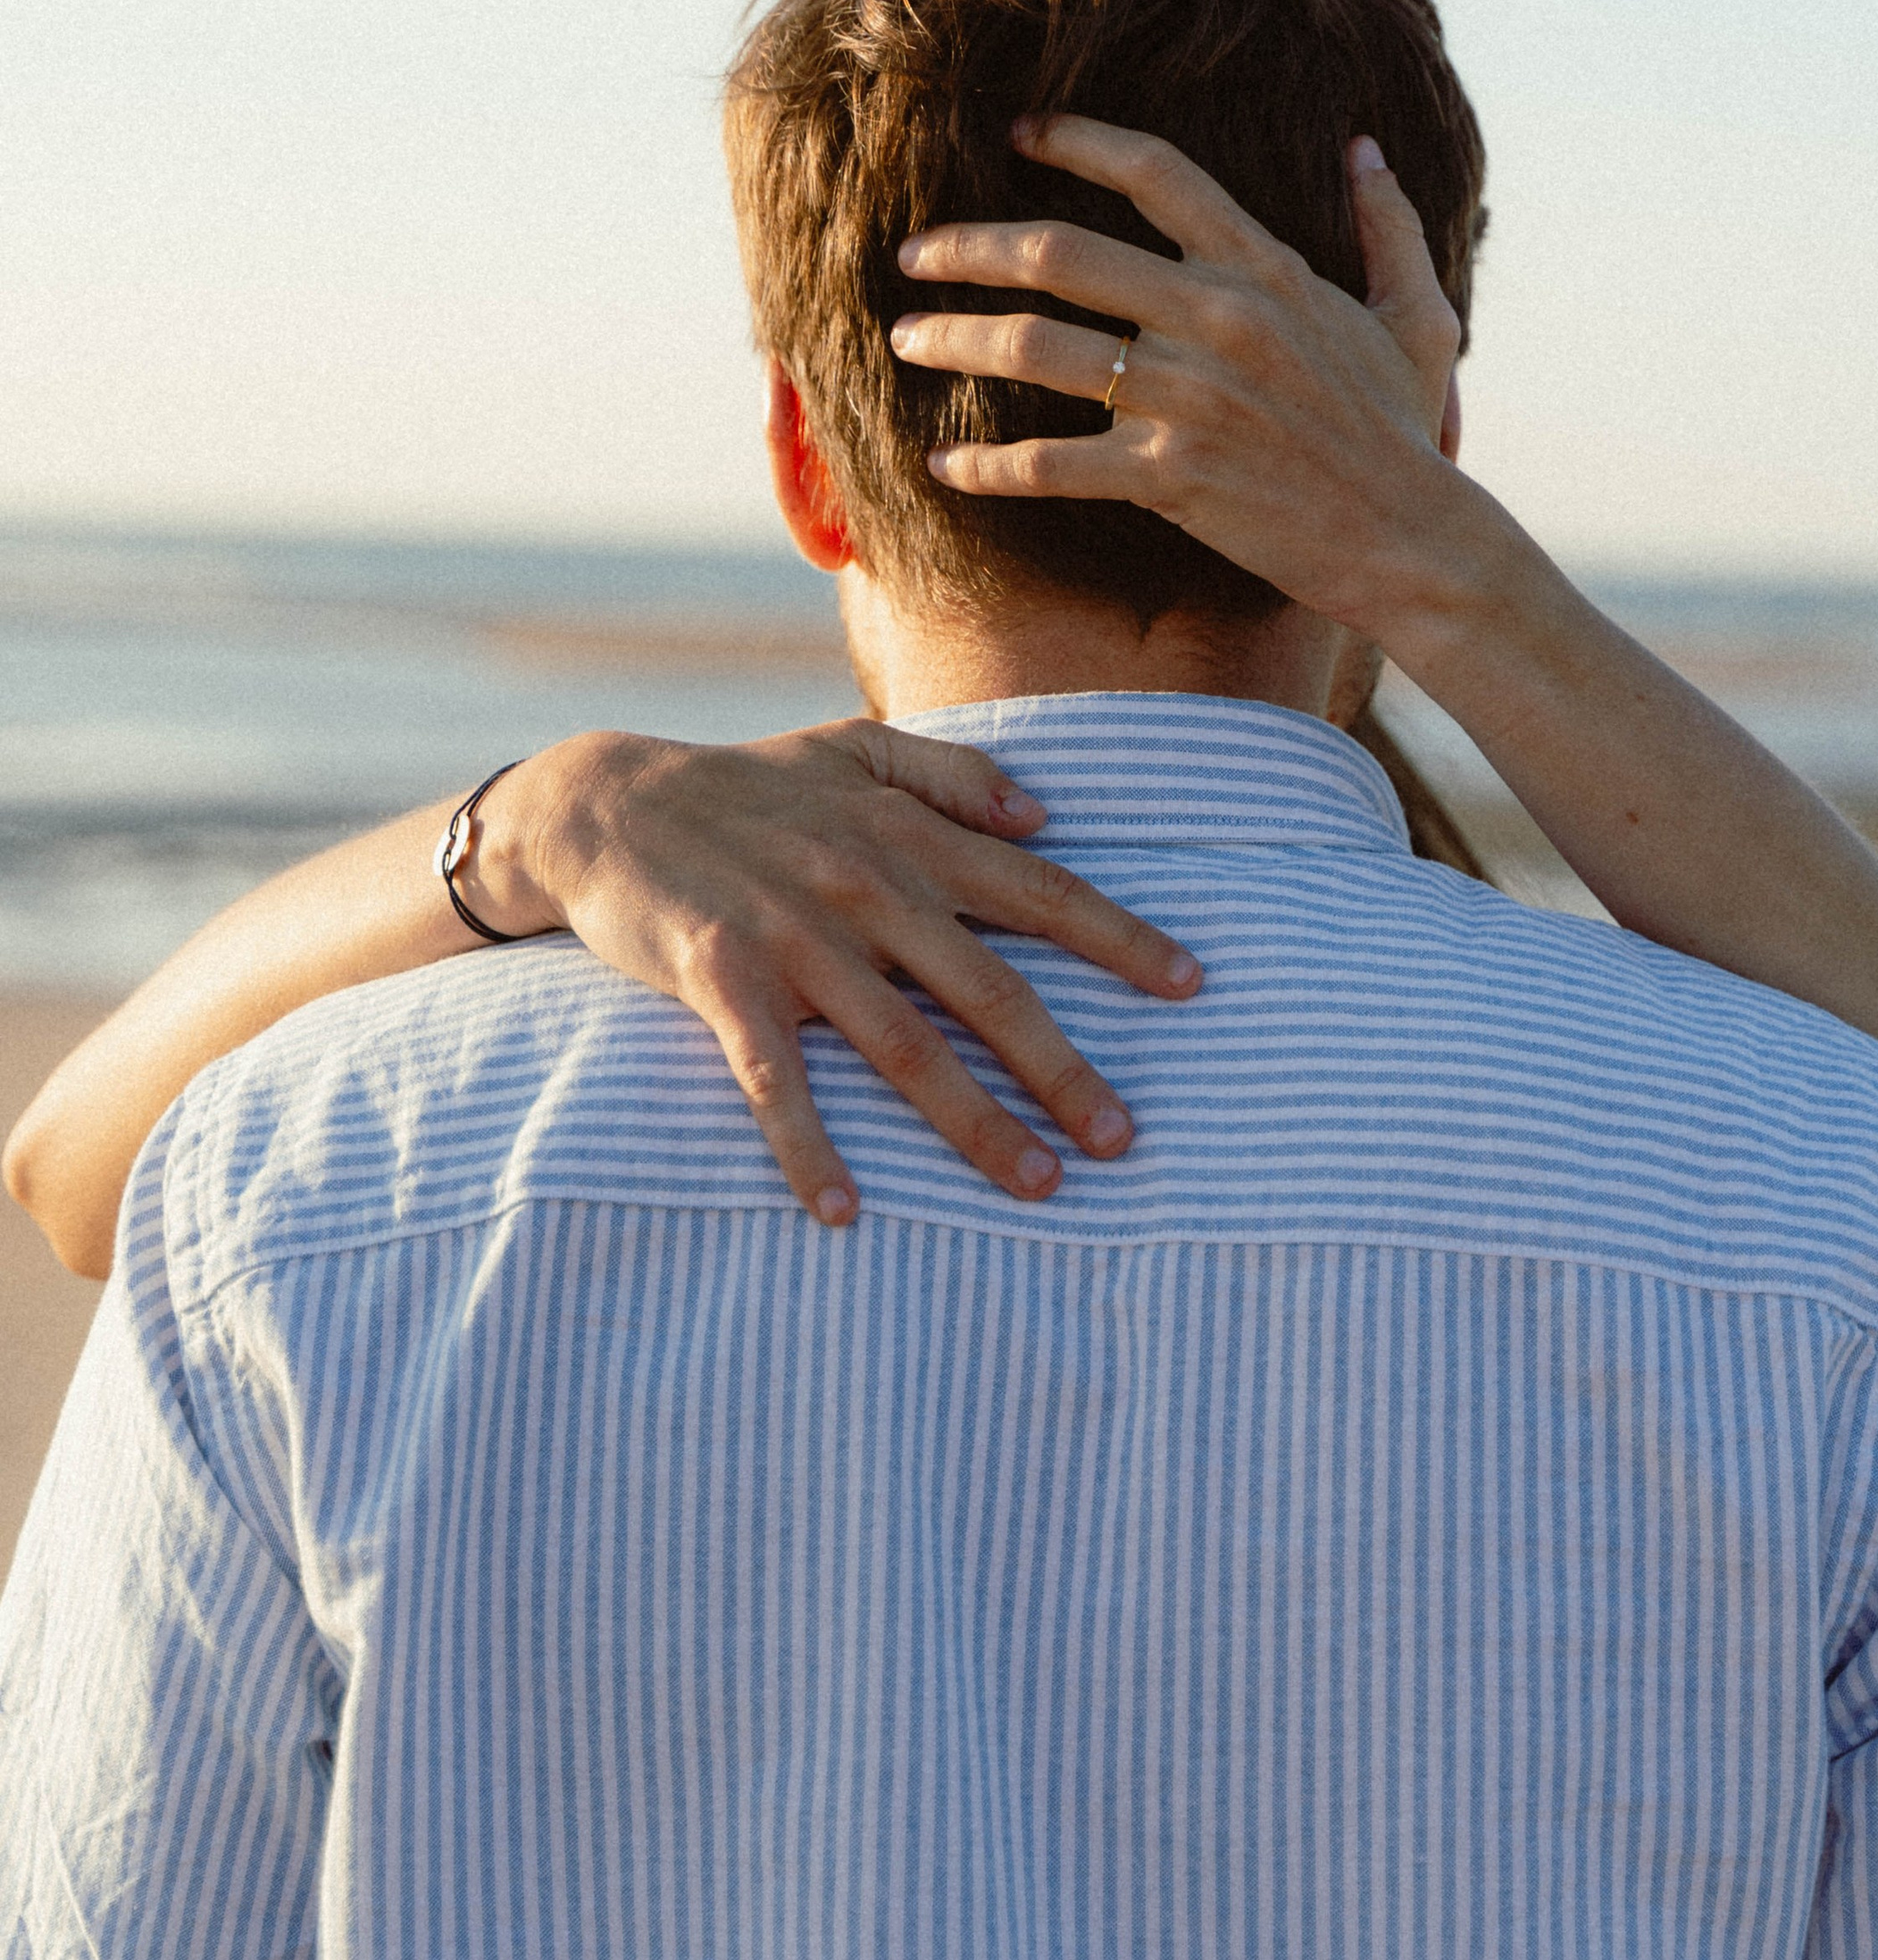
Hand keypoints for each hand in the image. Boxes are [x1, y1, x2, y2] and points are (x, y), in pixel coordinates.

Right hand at [479, 723, 1202, 1225]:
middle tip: (1125, 1138)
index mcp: (906, 833)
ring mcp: (795, 933)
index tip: (1192, 985)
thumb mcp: (853, 748)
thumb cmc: (745, 785)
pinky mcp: (722, 978)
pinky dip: (810, 1146)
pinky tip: (844, 1211)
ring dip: (971, 1122)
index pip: (1036, 889)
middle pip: (987, 987)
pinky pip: (776, 1079)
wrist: (602, 802)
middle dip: (1063, 1065)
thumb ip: (951, 775)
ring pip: (901, 1045)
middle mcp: (865, 883)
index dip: (1118, 937)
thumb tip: (1047, 814)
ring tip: (1036, 1186)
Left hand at [889, 114, 1481, 636]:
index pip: (1154, 172)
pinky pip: (1051, 464)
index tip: (1016, 134)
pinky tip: (943, 465)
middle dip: (967, 247)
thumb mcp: (1417, 317)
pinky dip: (987, 466)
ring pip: (1037, 349)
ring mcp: (1189, 399)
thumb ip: (1390, 227)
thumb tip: (1366, 151)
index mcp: (1267, 269)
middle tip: (912, 252)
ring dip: (954, 339)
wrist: (1412, 539)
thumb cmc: (1406, 431)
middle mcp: (1217, 318)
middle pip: (1058, 253)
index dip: (1075, 140)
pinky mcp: (1170, 477)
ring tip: (904, 339)